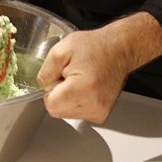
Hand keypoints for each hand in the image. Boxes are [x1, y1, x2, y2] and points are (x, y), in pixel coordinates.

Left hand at [37, 12, 161, 123]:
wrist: (118, 49)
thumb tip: (42, 86)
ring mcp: (99, 111)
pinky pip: (79, 113)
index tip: (58, 78)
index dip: (50, 91)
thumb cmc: (94, 46)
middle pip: (58, 112)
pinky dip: (78, 102)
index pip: (51, 106)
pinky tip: (86, 87)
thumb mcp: (62, 49)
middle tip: (70, 76)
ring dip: (68, 99)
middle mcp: (94, 105)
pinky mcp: (101, 114)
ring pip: (68, 114)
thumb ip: (46, 71)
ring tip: (80, 80)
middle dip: (59, 95)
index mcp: (83, 90)